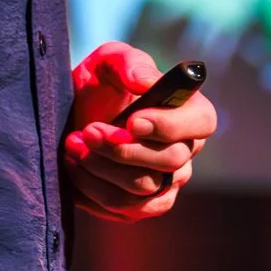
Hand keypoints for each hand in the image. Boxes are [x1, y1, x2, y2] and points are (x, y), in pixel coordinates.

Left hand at [63, 42, 215, 222]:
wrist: (69, 118)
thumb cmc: (98, 85)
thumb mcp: (108, 62)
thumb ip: (129, 63)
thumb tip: (144, 83)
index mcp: (189, 111)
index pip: (202, 123)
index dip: (171, 125)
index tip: (132, 120)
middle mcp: (184, 152)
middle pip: (171, 161)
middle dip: (124, 148)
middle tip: (89, 130)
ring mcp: (164, 185)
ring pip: (145, 189)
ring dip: (103, 168)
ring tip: (74, 144)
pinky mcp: (137, 207)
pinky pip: (122, 208)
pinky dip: (92, 188)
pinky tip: (74, 163)